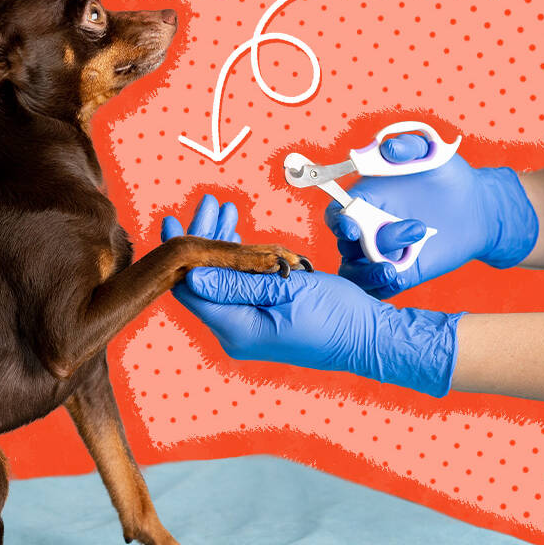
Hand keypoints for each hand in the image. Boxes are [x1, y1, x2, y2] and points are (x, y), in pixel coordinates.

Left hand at [161, 194, 460, 396]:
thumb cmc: (337, 315)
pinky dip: (237, 260)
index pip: (190, 290)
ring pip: (219, 282)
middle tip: (208, 204)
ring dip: (221, 246)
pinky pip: (236, 288)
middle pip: (202, 283)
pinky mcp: (259, 321)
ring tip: (223, 210)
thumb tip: (192, 275)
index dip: (180, 254)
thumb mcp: (286, 290)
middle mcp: (236, 333)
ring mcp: (247, 329)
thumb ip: (238, 282)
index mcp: (238, 329)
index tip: (174, 221)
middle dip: (203, 240)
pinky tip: (238, 235)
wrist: (369, 339)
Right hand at [325, 134, 537, 297]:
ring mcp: (382, 253)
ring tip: (393, 270)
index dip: (337, 222)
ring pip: (355, 271)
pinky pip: (378, 287)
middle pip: (346, 245)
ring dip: (368, 272)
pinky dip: (381, 285)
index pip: (336, 214)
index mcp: (364, 200)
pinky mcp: (400, 272)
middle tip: (416, 228)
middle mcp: (367, 228)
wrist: (478, 207)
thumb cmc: (447, 176)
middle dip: (369, 243)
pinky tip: (397, 276)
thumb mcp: (431, 153)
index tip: (352, 227)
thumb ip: (408, 146)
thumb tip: (387, 148)